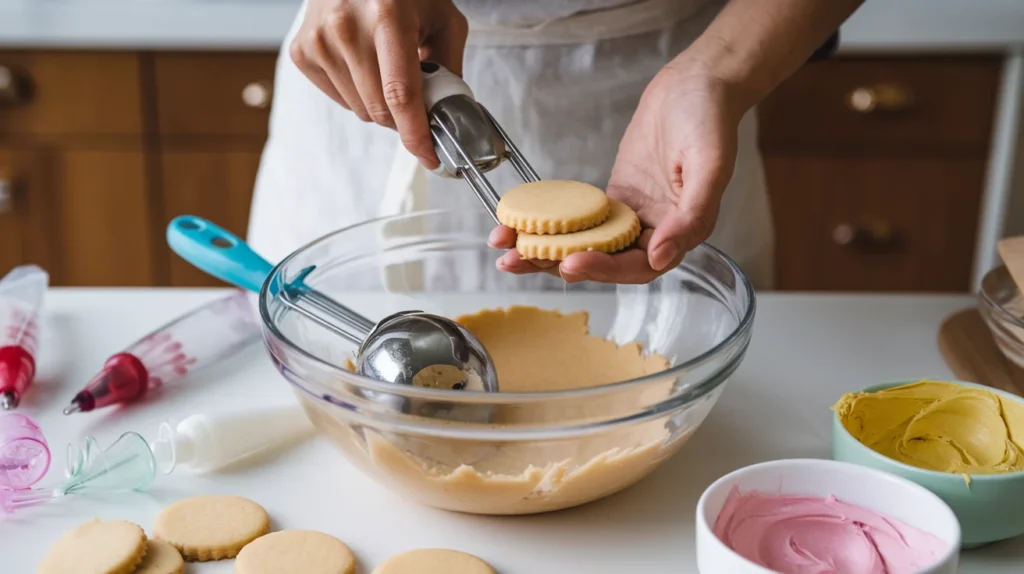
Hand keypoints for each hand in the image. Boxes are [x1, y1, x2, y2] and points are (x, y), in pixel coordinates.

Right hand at [290, 0, 468, 167]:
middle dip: (403, 118)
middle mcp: (346, 27)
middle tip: (416, 100)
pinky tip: (363, 66)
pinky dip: (357, 94)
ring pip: (359, 110)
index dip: (416, 133)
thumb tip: (448, 115)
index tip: (429, 155)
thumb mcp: (442, 17)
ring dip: (380, 105)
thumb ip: (449, 67)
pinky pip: (339, 100)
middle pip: (379, 109)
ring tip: (386, 70)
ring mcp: (319, 40)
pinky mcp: (302, 51)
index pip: (400, 94)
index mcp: (388, 16)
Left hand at [489, 62, 744, 283]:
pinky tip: (521, 225)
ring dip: (547, 250)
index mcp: (682, 232)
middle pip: (604, 262)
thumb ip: (691, 215)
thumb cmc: (710, 119)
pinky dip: (552, 225)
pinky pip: (580, 220)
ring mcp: (630, 216)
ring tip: (506, 250)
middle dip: (559, 264)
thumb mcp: (711, 164)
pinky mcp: (611, 199)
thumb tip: (662, 257)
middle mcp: (655, 232)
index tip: (571, 262)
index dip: (604, 270)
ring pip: (586, 244)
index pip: (638, 267)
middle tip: (518, 261)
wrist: (697, 83)